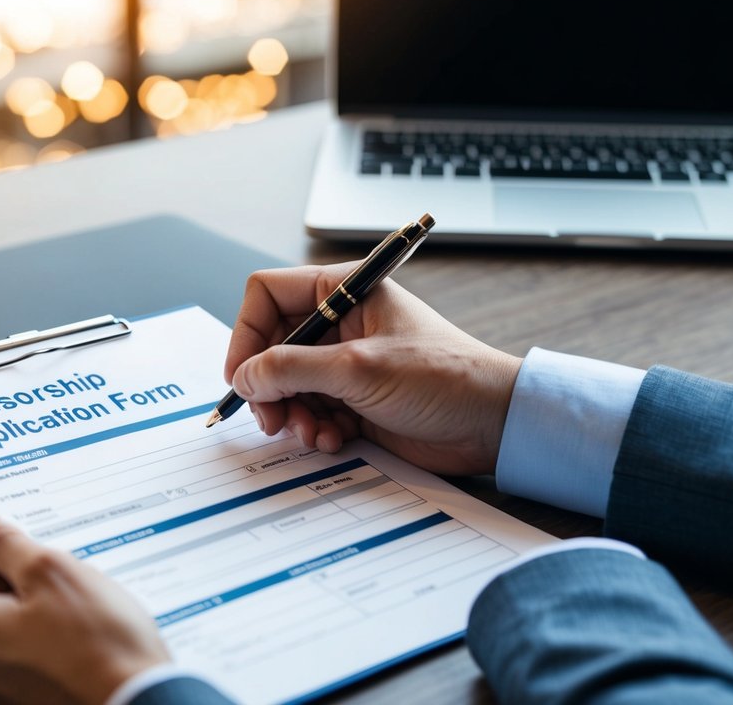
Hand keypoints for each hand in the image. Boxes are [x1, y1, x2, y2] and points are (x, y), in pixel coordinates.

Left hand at [0, 510, 170, 704]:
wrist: (137, 704)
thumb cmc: (100, 649)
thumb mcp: (51, 571)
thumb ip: (3, 543)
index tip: (14, 529)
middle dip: (9, 570)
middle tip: (53, 568)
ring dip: (26, 602)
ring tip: (69, 604)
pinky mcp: (15, 699)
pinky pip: (14, 651)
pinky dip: (36, 634)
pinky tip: (70, 633)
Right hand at [225, 264, 521, 475]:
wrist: (491, 424)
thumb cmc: (443, 377)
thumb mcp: (358, 369)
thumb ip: (292, 369)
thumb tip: (245, 376)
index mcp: (345, 291)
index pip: (268, 295)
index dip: (247, 333)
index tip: (241, 374)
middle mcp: (340, 323)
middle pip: (271, 346)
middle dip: (268, 386)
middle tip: (272, 419)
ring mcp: (345, 363)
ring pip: (287, 385)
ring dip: (292, 414)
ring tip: (313, 432)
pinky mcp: (353, 400)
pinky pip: (311, 412)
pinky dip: (314, 430)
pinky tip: (335, 440)